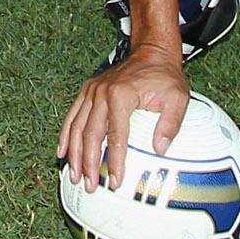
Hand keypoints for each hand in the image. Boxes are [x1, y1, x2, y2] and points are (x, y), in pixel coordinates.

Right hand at [60, 48, 188, 191]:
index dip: (115, 160)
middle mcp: (101, 92)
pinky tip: (62, 152)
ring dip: (74, 153)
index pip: (116, 135)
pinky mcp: (88, 90)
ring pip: (76, 126)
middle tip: (90, 185)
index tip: (115, 181)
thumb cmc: (164, 76)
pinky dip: (65, 135)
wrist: (152, 53)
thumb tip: (159, 149)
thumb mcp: (177, 97)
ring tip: (75, 176)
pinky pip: (72, 115)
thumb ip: (170, 124)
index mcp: (122, 94)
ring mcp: (92, 91)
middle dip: (89, 163)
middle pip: (91, 134)